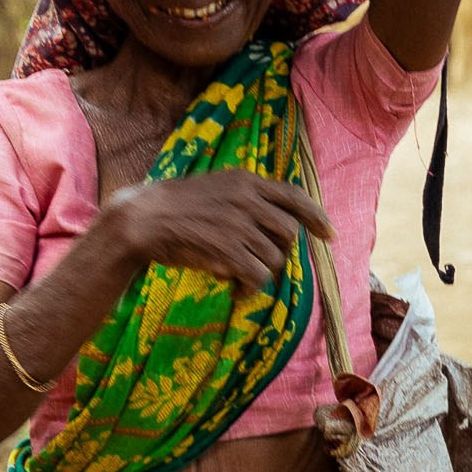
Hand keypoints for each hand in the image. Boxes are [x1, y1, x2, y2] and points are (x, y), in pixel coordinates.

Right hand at [105, 170, 331, 294]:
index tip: (328, 235)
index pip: (294, 196)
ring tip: (241, 278)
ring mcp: (239, 225)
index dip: (316, 217)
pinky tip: (239, 291)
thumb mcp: (216, 189)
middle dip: (280, 253)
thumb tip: (277, 224)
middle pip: (289, 233)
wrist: (142, 219)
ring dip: (261, 274)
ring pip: (275, 258)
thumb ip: (246, 199)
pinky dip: (252, 288)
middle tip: (260, 262)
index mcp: (246, 181)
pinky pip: (258, 276)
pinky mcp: (229, 250)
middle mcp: (248, 200)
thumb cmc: (176, 207)